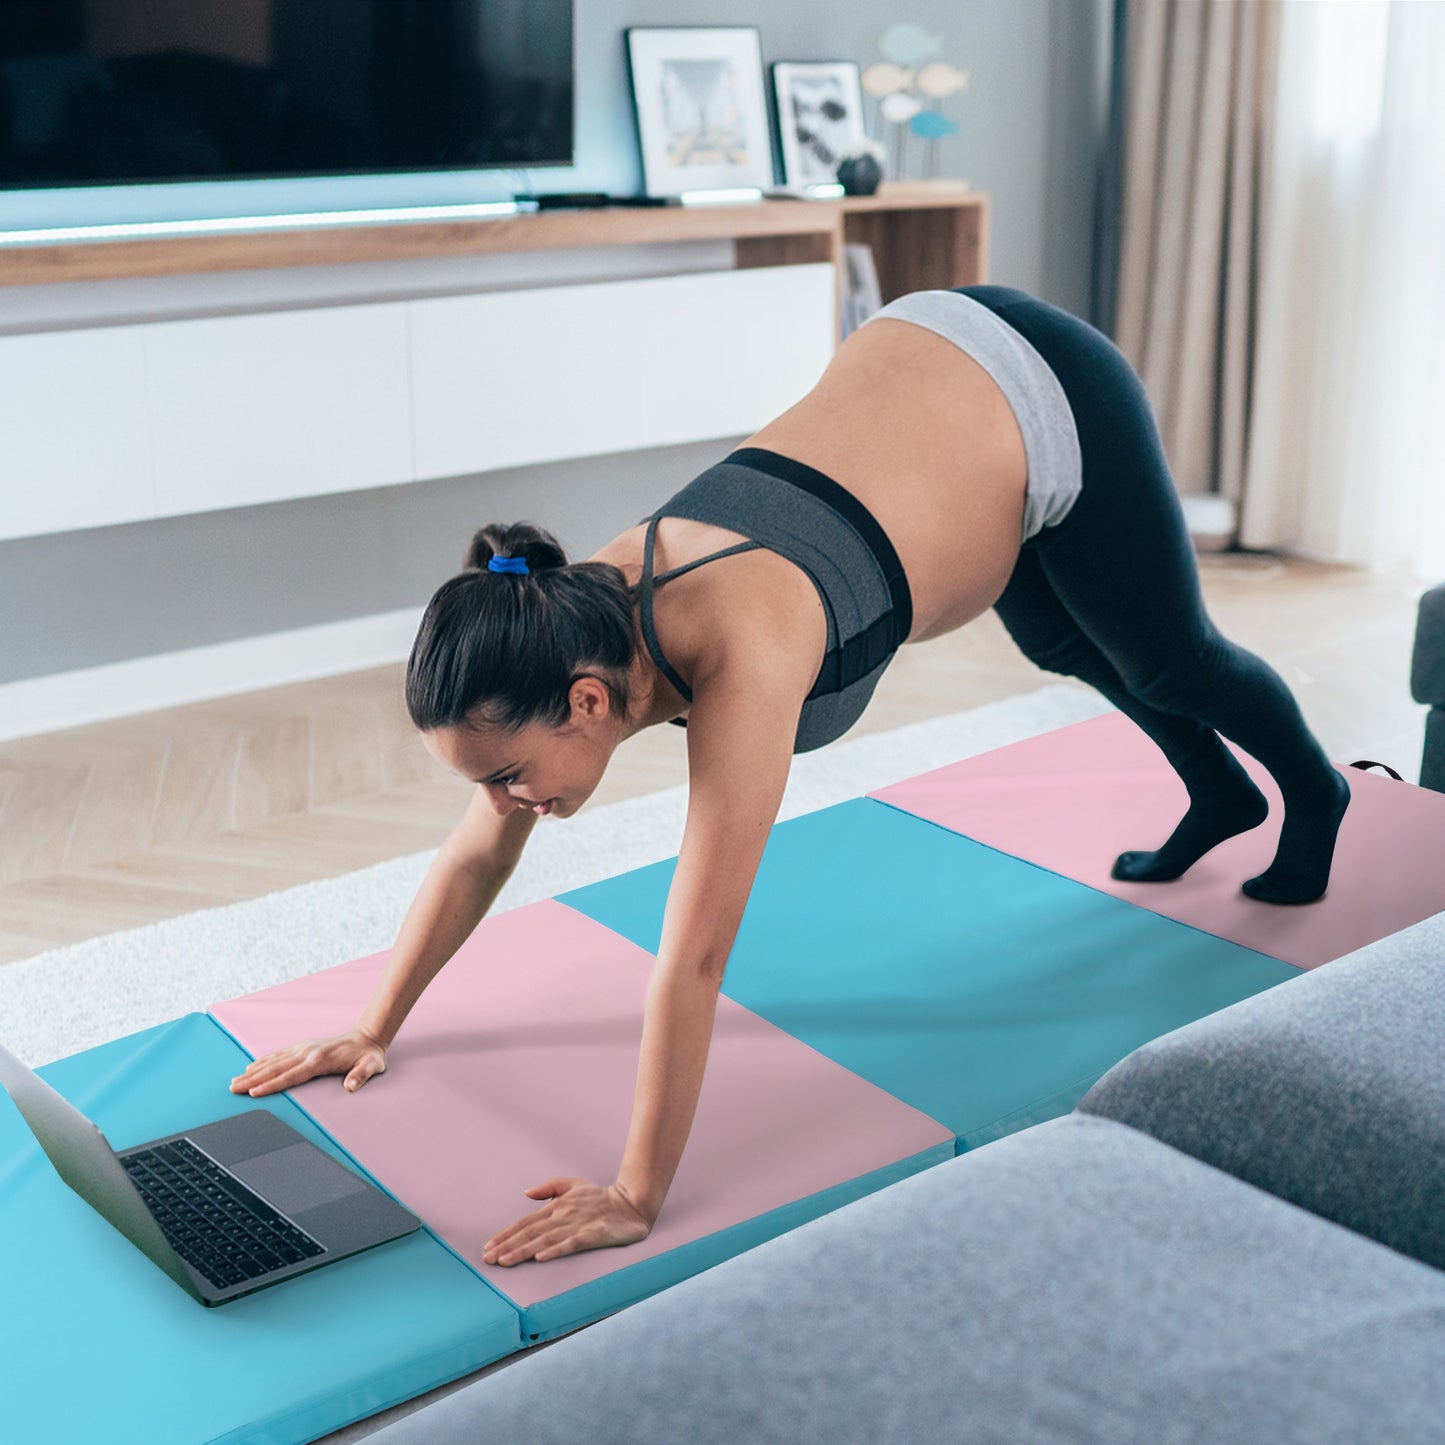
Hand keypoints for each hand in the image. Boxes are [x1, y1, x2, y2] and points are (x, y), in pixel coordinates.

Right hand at [229, 1026, 386, 1096]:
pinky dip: (263, 1061)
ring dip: (253, 1071)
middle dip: (252, 1079)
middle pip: (275, 1068)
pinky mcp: (302, 1047)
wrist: (367, 1036)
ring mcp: (303, 1048)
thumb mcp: (371, 1066)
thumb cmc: (368, 1055)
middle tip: (233, 1088)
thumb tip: (351, 1086)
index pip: (291, 1075)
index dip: (272, 1085)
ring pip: (273, 1061)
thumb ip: (361, 1076)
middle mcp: (307, 1052)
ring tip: (234, 1081)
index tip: (254, 1092)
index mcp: (320, 1060)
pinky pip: (278, 1055)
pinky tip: (251, 1067)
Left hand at [482, 1178, 653, 1265]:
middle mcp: (563, 1215)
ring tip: (504, 1261)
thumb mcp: (573, 1185)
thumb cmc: (601, 1197)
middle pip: (530, 1232)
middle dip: (507, 1245)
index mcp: (557, 1205)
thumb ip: (549, 1188)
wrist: (632, 1203)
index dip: (506, 1235)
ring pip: (544, 1240)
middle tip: (487, 1259)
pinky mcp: (593, 1235)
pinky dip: (554, 1250)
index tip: (488, 1247)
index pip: (525, 1222)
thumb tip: (526, 1193)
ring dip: (522, 1251)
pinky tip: (540, 1258)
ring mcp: (577, 1224)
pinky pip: (571, 1243)